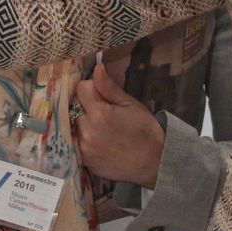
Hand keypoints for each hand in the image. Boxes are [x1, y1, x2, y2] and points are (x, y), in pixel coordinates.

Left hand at [74, 62, 165, 188]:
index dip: (92, 89)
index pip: (81, 89)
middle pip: (77, 108)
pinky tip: (102, 143)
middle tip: (107, 115)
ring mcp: (85, 148)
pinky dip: (86, 140)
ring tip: (106, 130)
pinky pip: (78, 143)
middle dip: (89, 107)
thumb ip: (109, 87)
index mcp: (99, 113)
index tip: (103, 96)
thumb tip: (96, 68)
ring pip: (77, 125)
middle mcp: (88, 131)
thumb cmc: (145, 130)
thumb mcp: (130, 104)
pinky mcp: (85, 161)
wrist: (154, 162)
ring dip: (86, 124)